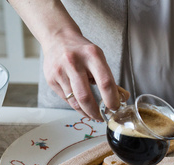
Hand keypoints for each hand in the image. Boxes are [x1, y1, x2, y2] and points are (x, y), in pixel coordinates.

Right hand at [8, 0, 128, 118]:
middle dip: (95, 112)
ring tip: (93, 114)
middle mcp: (74, 62)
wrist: (57, 38)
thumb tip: (123, 98)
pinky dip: (76, 105)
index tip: (115, 108)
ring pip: (74, 101)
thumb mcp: (98, 58)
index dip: (111, 99)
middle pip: (85, 96)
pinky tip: (81, 105)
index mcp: (91, 55)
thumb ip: (109, 78)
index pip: (105, 82)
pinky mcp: (51, 79)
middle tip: (101, 117)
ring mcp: (60, 71)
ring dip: (86, 112)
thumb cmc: (82, 51)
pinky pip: (66, 99)